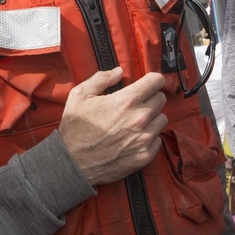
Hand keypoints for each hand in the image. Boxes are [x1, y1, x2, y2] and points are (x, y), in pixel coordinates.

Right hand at [59, 67, 167, 185]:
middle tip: (136, 104)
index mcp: (127, 100)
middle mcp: (140, 118)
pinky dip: (149, 137)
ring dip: (152, 118)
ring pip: (162, 119)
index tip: (147, 83)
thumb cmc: (75, 128)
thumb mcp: (80, 95)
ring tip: (135, 122)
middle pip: (161, 99)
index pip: (157, 80)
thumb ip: (101, 78)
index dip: (152, 80)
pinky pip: (158, 140)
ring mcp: (144, 138)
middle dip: (150, 98)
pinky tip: (134, 137)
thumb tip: (119, 72)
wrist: (73, 163)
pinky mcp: (145, 156)